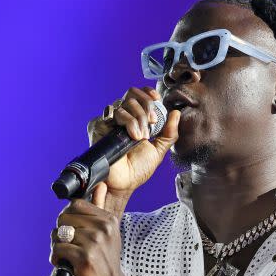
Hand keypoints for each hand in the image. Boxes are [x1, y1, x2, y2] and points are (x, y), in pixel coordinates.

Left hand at [51, 198, 130, 275]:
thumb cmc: (106, 264)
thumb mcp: (109, 234)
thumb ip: (101, 209)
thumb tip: (100, 186)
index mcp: (109, 220)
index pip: (75, 204)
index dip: (67, 217)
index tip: (73, 231)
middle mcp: (103, 229)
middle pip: (63, 217)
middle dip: (60, 232)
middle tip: (68, 246)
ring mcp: (94, 243)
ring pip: (58, 234)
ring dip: (57, 247)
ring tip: (68, 256)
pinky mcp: (84, 258)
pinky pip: (57, 250)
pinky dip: (56, 259)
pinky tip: (67, 265)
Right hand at [86, 87, 180, 206]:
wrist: (124, 183)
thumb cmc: (138, 169)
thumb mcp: (159, 150)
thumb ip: (169, 132)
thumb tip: (176, 113)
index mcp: (135, 119)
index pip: (139, 94)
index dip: (147, 93)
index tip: (157, 99)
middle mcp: (122, 117)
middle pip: (131, 94)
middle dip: (145, 107)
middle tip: (152, 122)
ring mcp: (109, 121)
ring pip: (123, 104)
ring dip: (137, 118)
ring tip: (141, 137)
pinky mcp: (99, 126)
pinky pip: (111, 113)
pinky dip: (126, 122)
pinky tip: (131, 136)